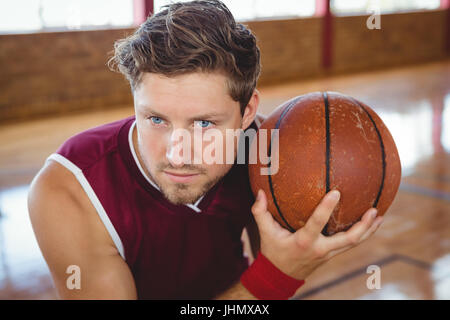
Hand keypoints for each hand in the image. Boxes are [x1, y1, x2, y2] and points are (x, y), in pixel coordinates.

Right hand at [251, 189, 383, 279]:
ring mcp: (328, 253)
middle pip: (348, 240)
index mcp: (304, 242)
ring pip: (354, 243)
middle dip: (363, 226)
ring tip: (379, 215)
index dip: (326, 209)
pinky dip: (363, 233)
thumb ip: (260, 211)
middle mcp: (320, 249)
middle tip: (373, 210)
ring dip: (368, 230)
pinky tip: (370, 223)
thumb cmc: (273, 251)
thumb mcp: (265, 232)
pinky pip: (350, 244)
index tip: (336, 192)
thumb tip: (260, 191)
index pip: (317, 223)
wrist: (280, 276)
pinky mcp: (331, 254)